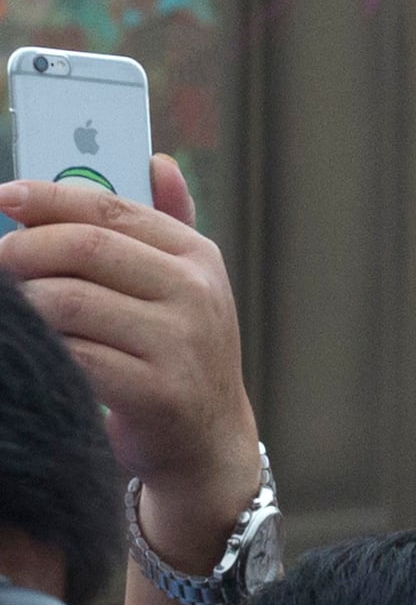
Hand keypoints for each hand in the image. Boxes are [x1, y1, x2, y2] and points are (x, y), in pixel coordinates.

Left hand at [0, 161, 257, 573]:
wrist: (207, 443)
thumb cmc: (178, 355)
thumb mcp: (185, 287)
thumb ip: (167, 224)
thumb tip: (157, 160)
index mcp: (196, 256)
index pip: (112, 209)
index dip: (50, 198)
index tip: (4, 197)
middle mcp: (194, 292)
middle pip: (86, 248)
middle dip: (23, 249)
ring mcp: (177, 342)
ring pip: (69, 302)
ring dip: (21, 304)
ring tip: (6, 309)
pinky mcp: (154, 391)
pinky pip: (72, 356)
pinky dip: (38, 349)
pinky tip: (25, 348)